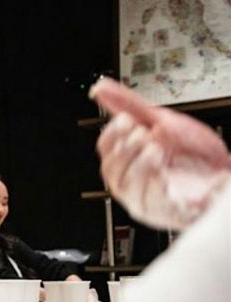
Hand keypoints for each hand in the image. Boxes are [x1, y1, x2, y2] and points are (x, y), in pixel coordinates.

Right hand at [92, 77, 230, 229]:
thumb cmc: (199, 156)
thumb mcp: (165, 123)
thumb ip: (131, 106)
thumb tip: (101, 89)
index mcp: (130, 162)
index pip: (105, 149)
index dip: (111, 134)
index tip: (126, 121)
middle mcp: (135, 183)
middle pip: (111, 170)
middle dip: (125, 149)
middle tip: (143, 134)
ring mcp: (151, 200)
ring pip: (127, 188)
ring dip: (138, 165)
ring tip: (156, 149)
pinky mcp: (170, 213)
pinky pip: (153, 204)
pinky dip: (154, 186)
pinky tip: (163, 173)